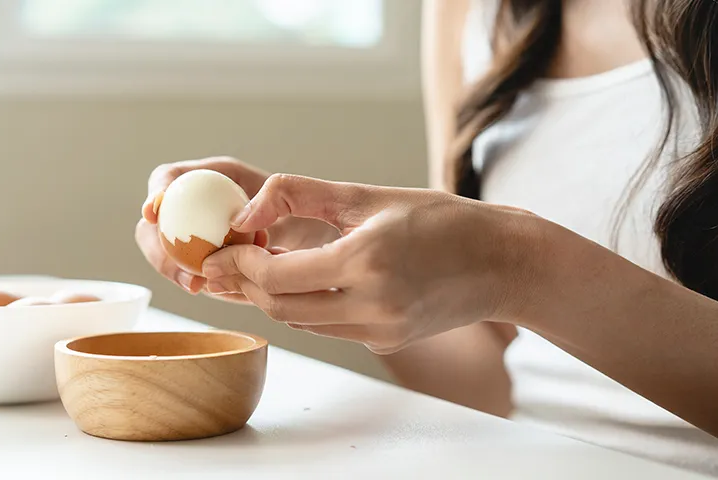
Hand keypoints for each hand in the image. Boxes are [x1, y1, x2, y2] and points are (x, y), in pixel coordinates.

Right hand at [135, 158, 338, 301]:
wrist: (317, 236)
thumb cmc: (304, 208)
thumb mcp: (290, 195)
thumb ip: (271, 198)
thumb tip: (239, 223)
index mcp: (211, 177)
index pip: (168, 178)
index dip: (155, 193)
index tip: (154, 212)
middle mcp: (197, 207)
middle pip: (154, 226)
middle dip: (159, 249)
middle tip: (181, 269)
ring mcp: (197, 239)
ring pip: (169, 257)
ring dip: (178, 273)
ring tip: (200, 284)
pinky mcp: (206, 266)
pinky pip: (195, 278)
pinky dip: (204, 284)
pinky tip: (223, 287)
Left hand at [201, 174, 541, 353]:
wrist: (502, 263)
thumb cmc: (441, 219)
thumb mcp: (368, 195)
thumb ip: (299, 195)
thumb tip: (246, 212)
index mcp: (366, 260)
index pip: (276, 276)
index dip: (239, 265)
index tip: (222, 250)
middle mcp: (372, 304)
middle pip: (280, 307)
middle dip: (246, 286)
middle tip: (227, 263)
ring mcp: (380, 329)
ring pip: (300, 322)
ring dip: (273, 298)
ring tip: (258, 269)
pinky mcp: (387, 342)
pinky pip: (327, 328)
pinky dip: (304, 307)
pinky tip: (300, 282)